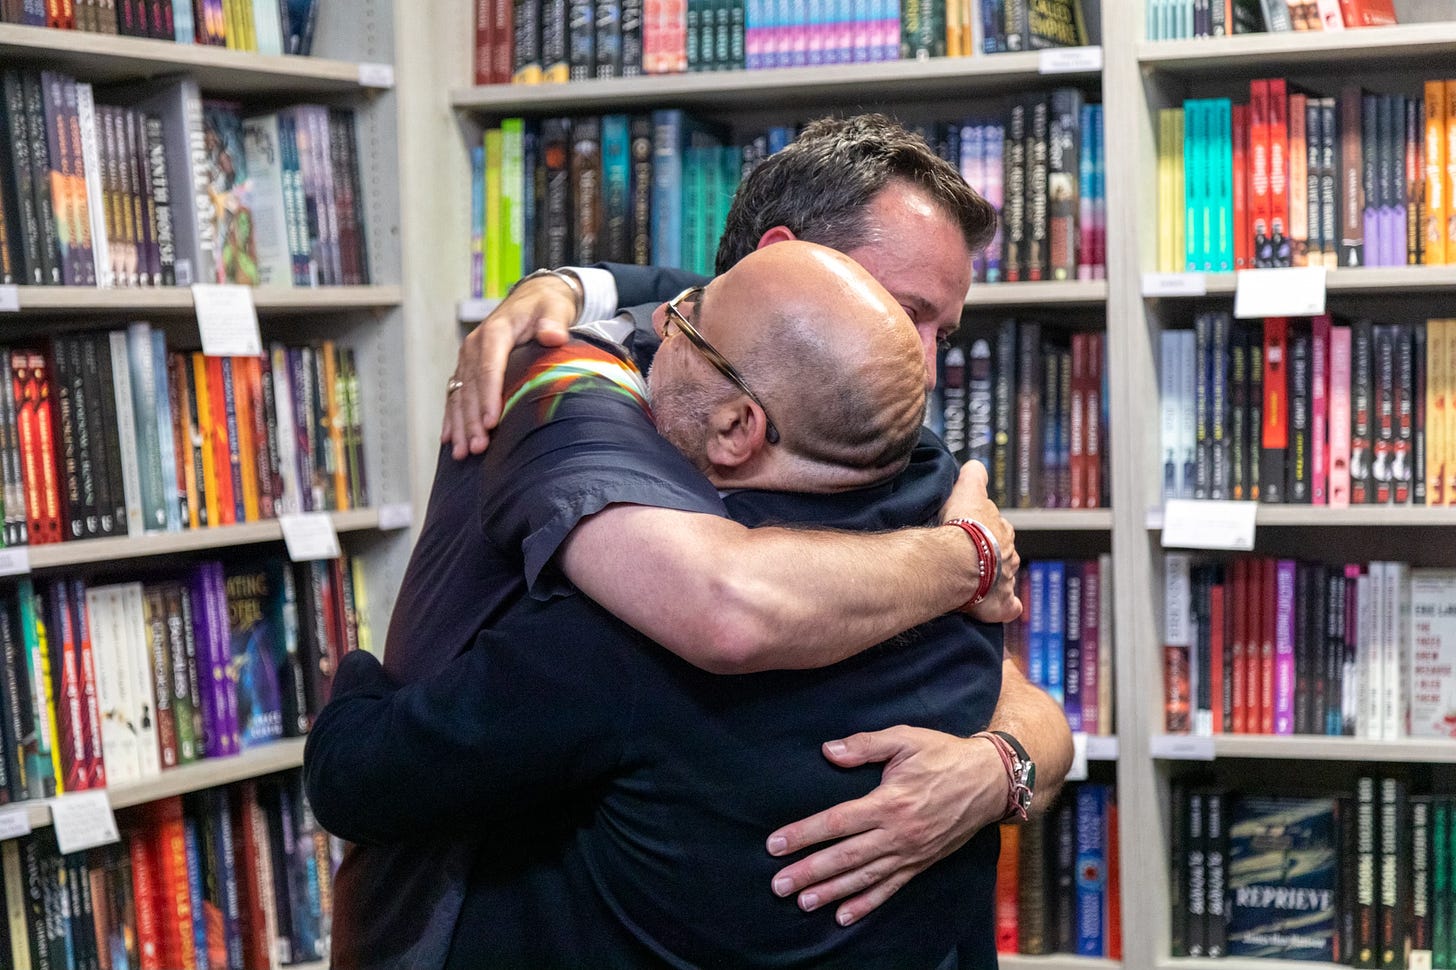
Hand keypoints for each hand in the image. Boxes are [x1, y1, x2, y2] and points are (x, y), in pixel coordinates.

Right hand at [440, 274, 577, 457]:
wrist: (533, 299)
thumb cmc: (545, 307)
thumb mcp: (554, 309)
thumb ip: (553, 322)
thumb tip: (552, 335)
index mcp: (495, 332)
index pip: (489, 368)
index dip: (488, 396)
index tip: (491, 422)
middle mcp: (475, 346)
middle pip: (471, 387)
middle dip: (472, 419)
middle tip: (478, 447)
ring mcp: (468, 358)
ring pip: (459, 395)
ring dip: (460, 425)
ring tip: (462, 452)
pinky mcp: (467, 368)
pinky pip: (455, 395)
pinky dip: (452, 418)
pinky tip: (449, 440)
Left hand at [765, 726, 1007, 926]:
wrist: (990, 780)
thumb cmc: (943, 754)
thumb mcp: (905, 738)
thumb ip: (865, 745)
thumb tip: (828, 751)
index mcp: (890, 802)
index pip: (837, 822)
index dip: (804, 834)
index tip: (775, 844)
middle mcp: (898, 833)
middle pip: (846, 857)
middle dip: (810, 872)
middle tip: (779, 885)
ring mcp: (911, 852)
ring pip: (865, 878)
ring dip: (832, 892)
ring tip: (803, 903)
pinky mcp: (921, 863)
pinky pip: (891, 888)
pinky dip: (866, 904)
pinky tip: (844, 915)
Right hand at [940, 460, 1020, 623]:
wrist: (960, 559)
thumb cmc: (963, 526)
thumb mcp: (968, 490)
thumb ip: (974, 476)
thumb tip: (975, 465)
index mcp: (1001, 529)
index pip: (998, 526)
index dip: (987, 528)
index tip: (977, 530)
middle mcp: (1009, 555)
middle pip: (1004, 554)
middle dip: (993, 555)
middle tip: (974, 558)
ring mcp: (1005, 581)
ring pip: (1005, 579)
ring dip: (995, 580)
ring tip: (977, 582)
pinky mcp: (999, 604)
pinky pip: (1007, 607)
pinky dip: (1007, 608)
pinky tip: (1005, 608)